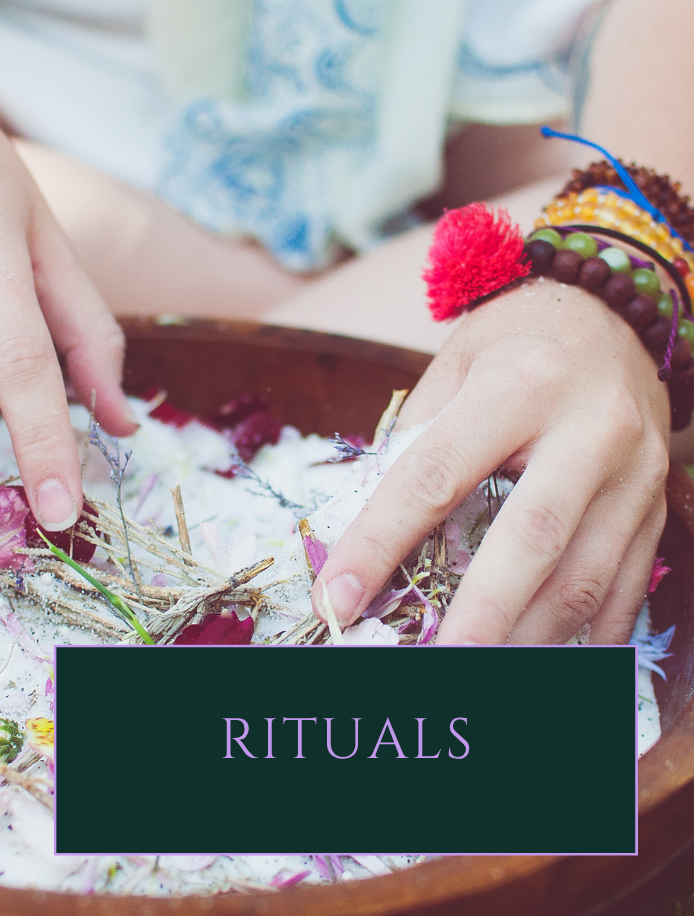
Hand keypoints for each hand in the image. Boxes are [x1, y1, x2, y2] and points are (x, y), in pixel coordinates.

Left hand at [312, 276, 670, 643]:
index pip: (435, 476)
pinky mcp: (658, 504)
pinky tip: (542, 663)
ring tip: (477, 678)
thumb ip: (413, 443)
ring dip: (528, 639)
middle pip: (531, 537)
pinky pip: (627, 585)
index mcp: (518, 385)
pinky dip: (585, 634)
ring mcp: (635, 472)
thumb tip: (364, 528)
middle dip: (479, 614)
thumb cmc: (514, 341)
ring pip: (585, 575)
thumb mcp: (451, 367)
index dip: (380, 542)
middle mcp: (590, 429)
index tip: (336, 597)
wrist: (611, 317)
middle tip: (431, 670)